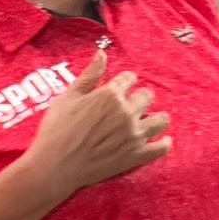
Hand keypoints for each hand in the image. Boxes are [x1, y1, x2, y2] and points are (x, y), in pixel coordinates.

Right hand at [23, 50, 171, 198]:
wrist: (54, 167)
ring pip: (161, 119)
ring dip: (156, 118)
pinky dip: (164, 143)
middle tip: (130, 107)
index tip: (120, 88)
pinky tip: (163, 140)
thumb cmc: (56, 131)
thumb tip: (102, 53)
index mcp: (110, 95)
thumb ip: (89, 75)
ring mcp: (134, 135)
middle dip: (139, 98)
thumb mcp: (67, 97)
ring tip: (147, 121)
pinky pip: (162, 148)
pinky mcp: (136, 156)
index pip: (129, 78)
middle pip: (147, 96)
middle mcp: (126, 112)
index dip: (124, 82)